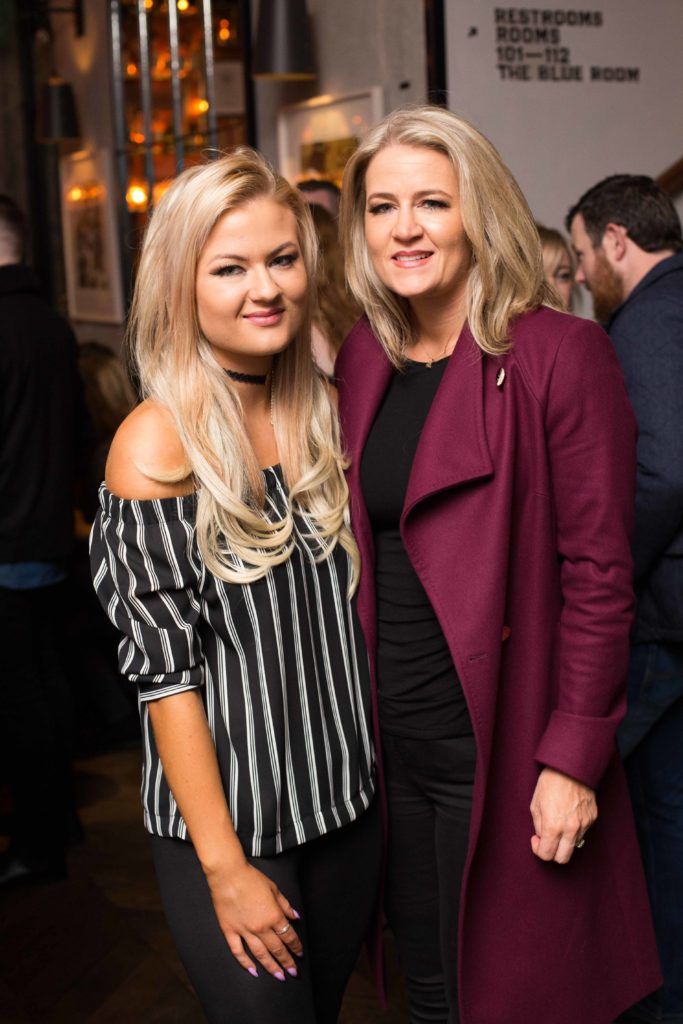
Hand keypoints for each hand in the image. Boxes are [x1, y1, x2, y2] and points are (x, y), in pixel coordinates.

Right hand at [206, 861, 302, 979]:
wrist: (228, 874)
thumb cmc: (251, 878)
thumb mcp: (274, 888)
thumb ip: (285, 905)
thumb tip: (296, 917)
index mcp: (273, 915)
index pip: (288, 936)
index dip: (296, 946)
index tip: (300, 953)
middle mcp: (260, 927)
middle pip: (277, 948)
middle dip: (287, 961)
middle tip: (293, 972)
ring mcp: (244, 931)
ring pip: (260, 954)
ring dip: (271, 967)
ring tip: (279, 976)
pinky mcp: (229, 931)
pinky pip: (238, 951)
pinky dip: (245, 963)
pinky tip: (253, 971)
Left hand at [529, 767, 596, 863]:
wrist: (571, 767)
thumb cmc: (550, 782)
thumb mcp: (536, 804)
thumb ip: (539, 826)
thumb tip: (542, 838)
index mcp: (553, 826)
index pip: (546, 855)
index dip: (538, 850)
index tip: (537, 839)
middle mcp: (570, 829)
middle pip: (563, 858)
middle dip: (553, 853)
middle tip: (547, 840)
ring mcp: (584, 824)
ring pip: (574, 845)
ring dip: (565, 840)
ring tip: (559, 823)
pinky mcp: (592, 818)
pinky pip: (583, 832)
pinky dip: (575, 829)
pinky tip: (569, 815)